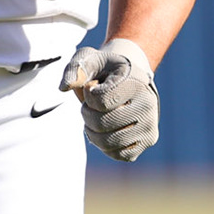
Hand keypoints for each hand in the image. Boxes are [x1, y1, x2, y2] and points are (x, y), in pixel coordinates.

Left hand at [60, 37, 158, 161]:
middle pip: (102, 123)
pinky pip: (118, 154)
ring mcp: (150, 125)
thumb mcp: (90, 59)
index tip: (94, 85)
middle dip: (87, 114)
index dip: (88, 94)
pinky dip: (104, 144)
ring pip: (109, 142)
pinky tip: (106, 129)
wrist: (130, 78)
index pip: (100, 100)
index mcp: (135, 82)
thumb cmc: (106, 69)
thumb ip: (75, 69)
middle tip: (91, 105)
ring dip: (93, 131)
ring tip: (96, 117)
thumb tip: (64, 87)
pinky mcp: (147, 142)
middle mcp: (148, 105)